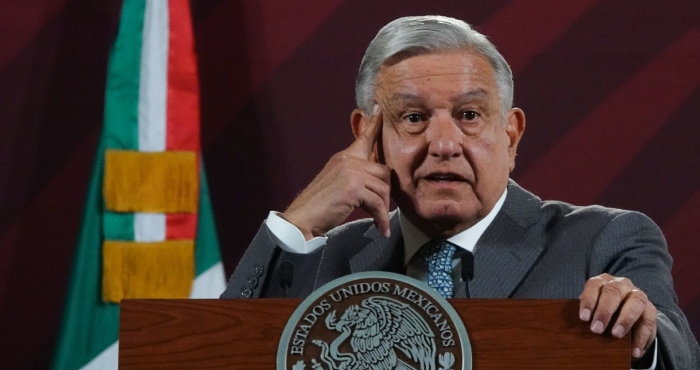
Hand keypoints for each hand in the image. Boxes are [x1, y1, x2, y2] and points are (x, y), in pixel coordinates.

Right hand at [282, 105, 390, 239]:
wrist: (303, 219)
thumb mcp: (338, 184)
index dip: (374, 124)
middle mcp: (348, 160)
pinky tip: (381, 229)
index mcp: (343, 157)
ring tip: (378, 221)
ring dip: (383, 208)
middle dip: (386, 193)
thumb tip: (378, 182)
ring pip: (383, 188)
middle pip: (383, 171)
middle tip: (381, 209)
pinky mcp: (353, 187)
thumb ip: (355, 176)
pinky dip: (381, 219)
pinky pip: (378, 203)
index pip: (363, 137)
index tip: (379, 109)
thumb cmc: (320, 207)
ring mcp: (350, 172)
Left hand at [579, 273, 656, 359]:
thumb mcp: (592, 310)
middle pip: (613, 292)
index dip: (588, 301)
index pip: (594, 285)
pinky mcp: (650, 310)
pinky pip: (649, 322)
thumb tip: (574, 330)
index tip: (583, 318)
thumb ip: (587, 315)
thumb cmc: (601, 312)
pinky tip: (635, 351)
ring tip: (616, 335)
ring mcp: (638, 295)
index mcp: (603, 282)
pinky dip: (641, 338)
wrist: (626, 315)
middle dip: (604, 311)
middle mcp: (621, 284)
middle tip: (596, 329)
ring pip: (635, 302)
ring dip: (625, 320)